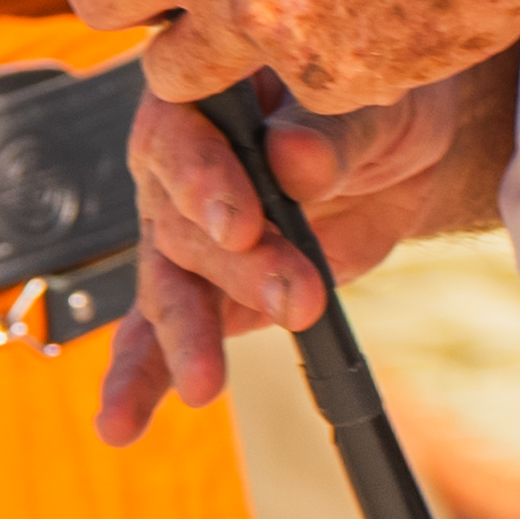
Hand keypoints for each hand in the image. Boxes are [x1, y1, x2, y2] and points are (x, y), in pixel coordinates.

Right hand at [97, 53, 514, 438]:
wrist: (399, 146)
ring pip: (168, 284)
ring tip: (204, 382)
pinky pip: (155, 334)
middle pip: (181, 224)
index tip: (240, 227)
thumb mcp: (368, 105)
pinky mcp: (203, 289)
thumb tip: (293, 160)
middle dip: (239, 270)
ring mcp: (181, 231)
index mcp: (200, 95)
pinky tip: (121, 423)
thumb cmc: (373, 101)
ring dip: (188, 335)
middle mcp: (175, 165)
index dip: (204, 182)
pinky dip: (141, 378)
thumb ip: (327, 134)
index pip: (181, 137)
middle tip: (297, 299)